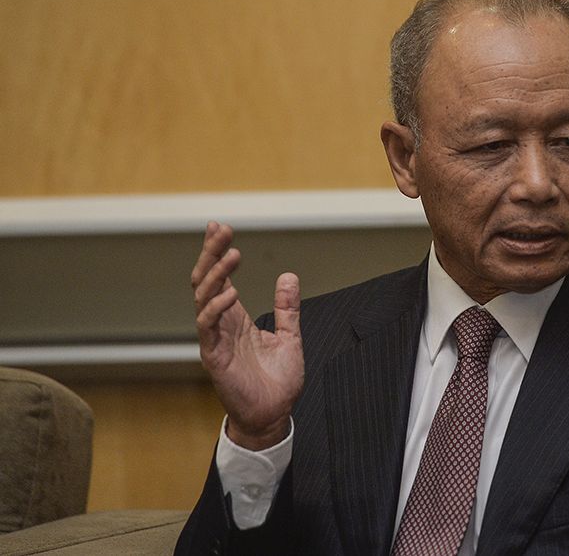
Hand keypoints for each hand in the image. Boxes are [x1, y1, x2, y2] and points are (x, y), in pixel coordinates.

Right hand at [191, 221, 303, 449]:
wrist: (274, 415)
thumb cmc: (278, 381)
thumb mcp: (290, 337)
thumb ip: (287, 308)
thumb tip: (288, 276)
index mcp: (236, 318)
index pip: (221, 278)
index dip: (218, 253)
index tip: (220, 227)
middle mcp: (221, 324)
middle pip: (206, 281)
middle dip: (211, 254)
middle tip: (220, 229)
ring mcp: (215, 339)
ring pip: (203, 299)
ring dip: (216, 274)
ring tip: (232, 253)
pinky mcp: (214, 357)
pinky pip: (208, 327)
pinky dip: (216, 307)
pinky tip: (231, 291)